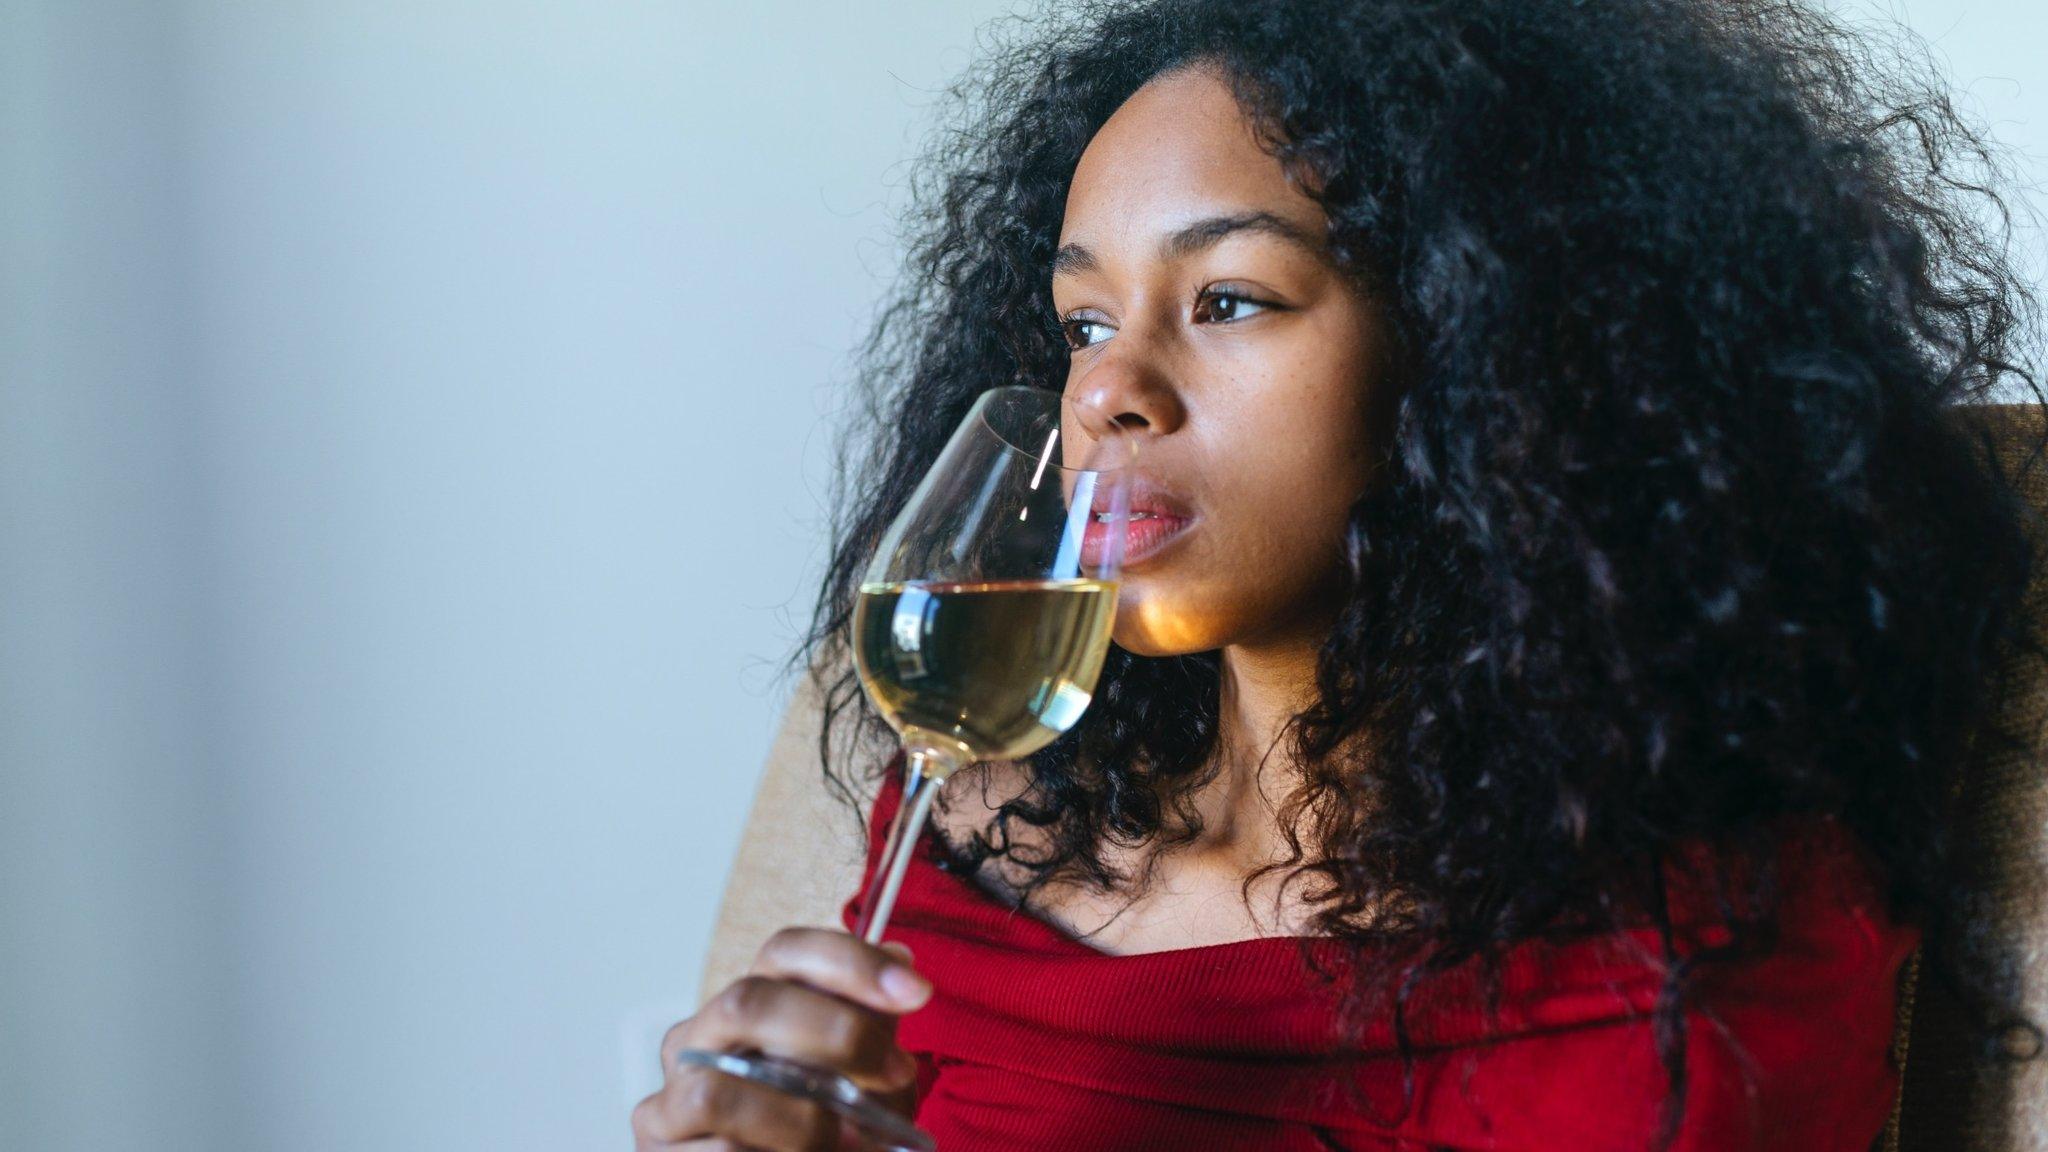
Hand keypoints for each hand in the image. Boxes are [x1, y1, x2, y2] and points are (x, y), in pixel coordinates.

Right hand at [631, 928, 931, 1150]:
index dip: (851, 961)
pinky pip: (718, 1151)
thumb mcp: (862, 1082)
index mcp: (751, 1005)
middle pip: (748, 1002)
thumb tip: (898, 959)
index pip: (785, 951)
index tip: (915, 991)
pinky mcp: (657, 1147)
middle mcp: (701, 1038)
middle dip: (834, 1032)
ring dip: (798, 1122)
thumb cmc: (823, 1135)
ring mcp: (669, 1095)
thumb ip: (873, 1029)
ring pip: (718, 1091)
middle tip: (895, 1072)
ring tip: (844, 1142)